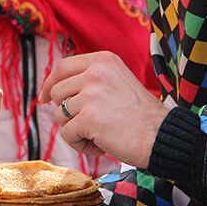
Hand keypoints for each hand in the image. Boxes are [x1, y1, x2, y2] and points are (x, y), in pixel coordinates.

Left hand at [39, 51, 167, 167]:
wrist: (163, 136)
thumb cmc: (141, 116)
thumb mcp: (116, 82)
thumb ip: (90, 80)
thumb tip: (51, 91)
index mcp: (103, 60)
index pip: (62, 67)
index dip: (50, 84)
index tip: (44, 99)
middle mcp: (96, 72)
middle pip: (56, 93)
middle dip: (67, 113)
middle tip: (90, 125)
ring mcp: (91, 93)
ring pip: (60, 116)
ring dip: (76, 130)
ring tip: (101, 135)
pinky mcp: (88, 117)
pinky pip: (67, 134)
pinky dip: (81, 145)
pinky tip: (102, 145)